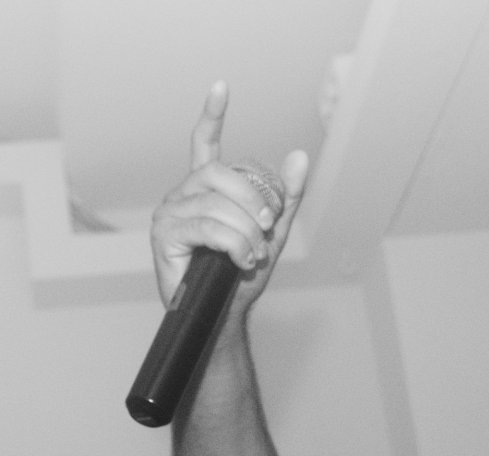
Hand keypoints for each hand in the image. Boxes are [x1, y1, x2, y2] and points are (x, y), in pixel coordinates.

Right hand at [150, 81, 308, 314]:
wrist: (224, 312)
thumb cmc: (242, 273)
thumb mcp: (272, 232)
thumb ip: (285, 196)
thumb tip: (300, 156)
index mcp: (206, 188)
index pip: (204, 142)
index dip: (212, 115)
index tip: (221, 87)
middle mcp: (184, 194)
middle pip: (221, 174)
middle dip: (253, 199)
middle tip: (267, 227)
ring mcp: (170, 213)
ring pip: (218, 204)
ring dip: (247, 232)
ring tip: (255, 254)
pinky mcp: (164, 236)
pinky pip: (208, 226)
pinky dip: (234, 244)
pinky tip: (242, 261)